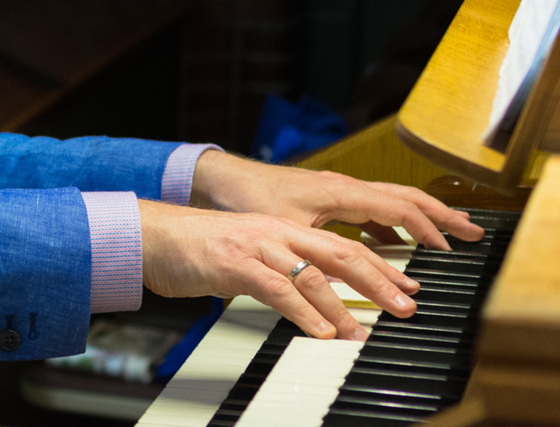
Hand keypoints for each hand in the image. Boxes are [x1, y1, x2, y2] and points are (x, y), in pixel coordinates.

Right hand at [138, 199, 419, 340]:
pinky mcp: (236, 264)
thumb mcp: (250, 253)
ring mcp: (257, 245)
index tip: (406, 286)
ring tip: (362, 332)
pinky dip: (303, 312)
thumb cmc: (197, 247)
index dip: (379, 265)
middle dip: (378, 280)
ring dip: (343, 305)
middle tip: (405, 306)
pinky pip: (277, 289)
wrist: (153, 235)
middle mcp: (277, 232)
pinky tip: (319, 330)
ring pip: (312, 272)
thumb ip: (282, 269)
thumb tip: (312, 295)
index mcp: (284, 228)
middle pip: (340, 253)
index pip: (343, 244)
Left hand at [189, 151, 485, 250]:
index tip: (453, 249)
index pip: (400, 208)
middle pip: (407, 199)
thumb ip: (317, 252)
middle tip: (473, 234)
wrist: (221, 179)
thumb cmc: (249, 198)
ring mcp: (339, 192)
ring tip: (444, 240)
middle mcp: (346, 187)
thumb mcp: (285, 229)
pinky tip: (394, 247)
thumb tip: (344, 279)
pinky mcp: (329, 200)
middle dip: (442, 216)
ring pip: (392, 203)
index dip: (430, 229)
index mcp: (342, 191)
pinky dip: (392, 227)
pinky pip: (372, 211)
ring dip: (420, 221)